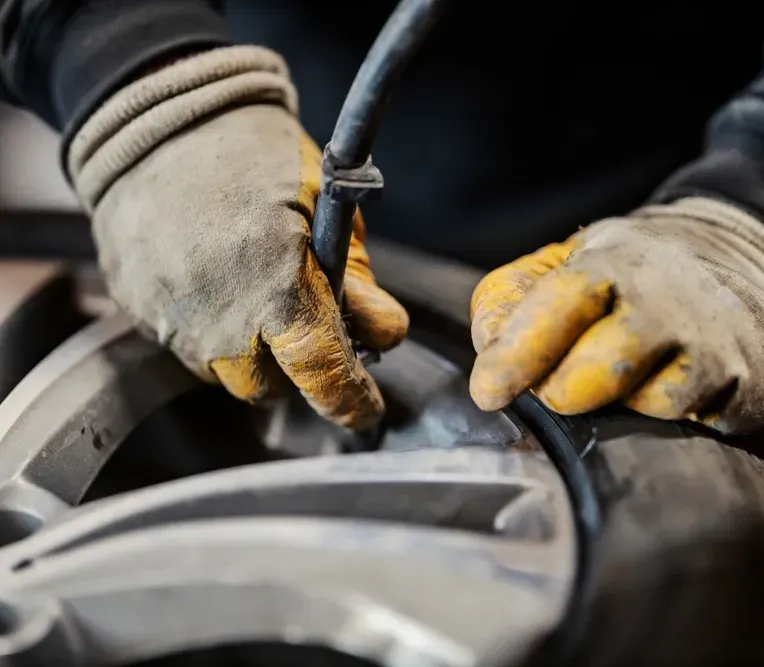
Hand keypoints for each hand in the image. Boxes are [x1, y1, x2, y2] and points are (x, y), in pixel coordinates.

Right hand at [68, 47, 407, 429]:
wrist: (161, 122)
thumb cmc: (255, 155)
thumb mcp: (329, 211)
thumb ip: (358, 280)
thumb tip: (382, 334)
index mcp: (277, 290)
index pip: (322, 375)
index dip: (351, 401)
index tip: (366, 410)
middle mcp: (220, 321)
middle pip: (271, 387)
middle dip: (297, 369)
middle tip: (310, 326)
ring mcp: (172, 321)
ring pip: (227, 373)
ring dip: (254, 353)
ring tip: (259, 293)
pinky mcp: (140, 312)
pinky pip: (189, 345)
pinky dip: (214, 329)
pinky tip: (220, 281)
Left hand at [469, 198, 763, 433]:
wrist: (755, 266)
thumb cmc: (637, 276)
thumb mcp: (572, 261)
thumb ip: (514, 297)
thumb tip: (489, 348)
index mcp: (615, 262)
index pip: (559, 305)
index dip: (518, 352)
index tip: (488, 391)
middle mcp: (670, 302)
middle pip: (603, 368)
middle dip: (563, 391)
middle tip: (556, 389)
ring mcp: (715, 347)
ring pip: (650, 406)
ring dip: (622, 409)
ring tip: (623, 383)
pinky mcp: (749, 389)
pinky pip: (693, 426)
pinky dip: (670, 420)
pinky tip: (668, 394)